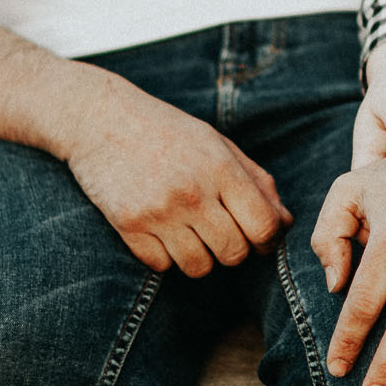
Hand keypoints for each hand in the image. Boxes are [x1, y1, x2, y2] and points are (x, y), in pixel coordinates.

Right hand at [57, 67, 289, 277]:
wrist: (100, 118)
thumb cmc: (168, 131)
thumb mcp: (218, 144)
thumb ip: (257, 182)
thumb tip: (285, 223)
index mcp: (221, 168)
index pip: (264, 226)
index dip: (268, 240)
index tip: (259, 238)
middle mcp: (192, 192)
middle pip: (234, 254)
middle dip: (234, 251)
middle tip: (221, 232)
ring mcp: (159, 211)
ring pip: (199, 267)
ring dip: (200, 257)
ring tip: (190, 231)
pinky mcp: (128, 225)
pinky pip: (161, 267)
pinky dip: (165, 257)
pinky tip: (160, 230)